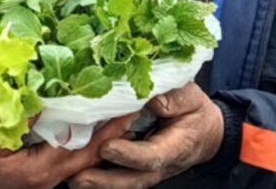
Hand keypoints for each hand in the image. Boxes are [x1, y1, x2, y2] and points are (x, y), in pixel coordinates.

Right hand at [0, 112, 137, 188]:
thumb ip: (11, 123)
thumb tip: (37, 98)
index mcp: (45, 167)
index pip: (89, 146)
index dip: (111, 126)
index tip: (129, 104)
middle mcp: (52, 174)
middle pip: (94, 152)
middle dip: (115, 129)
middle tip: (131, 102)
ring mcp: (48, 174)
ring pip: (84, 154)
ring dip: (101, 133)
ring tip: (114, 108)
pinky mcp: (40, 170)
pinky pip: (70, 152)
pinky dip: (82, 136)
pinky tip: (83, 120)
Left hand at [69, 83, 223, 187]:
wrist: (204, 130)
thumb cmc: (194, 109)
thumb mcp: (189, 96)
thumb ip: (171, 98)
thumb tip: (147, 98)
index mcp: (177, 146)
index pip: (152, 155)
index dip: (129, 154)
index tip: (107, 147)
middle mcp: (162, 164)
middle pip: (133, 178)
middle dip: (105, 179)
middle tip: (78, 176)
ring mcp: (149, 170)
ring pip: (123, 182)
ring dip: (98, 183)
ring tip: (71, 179)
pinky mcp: (137, 168)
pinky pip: (118, 177)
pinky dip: (98, 177)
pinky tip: (76, 173)